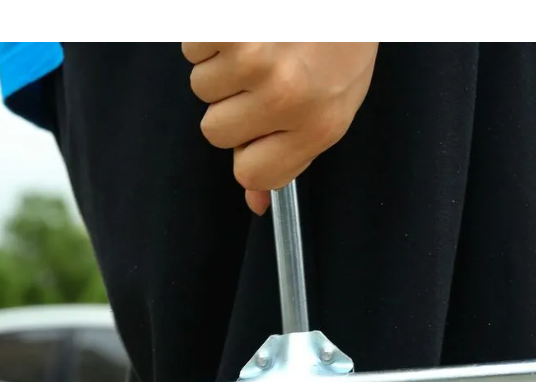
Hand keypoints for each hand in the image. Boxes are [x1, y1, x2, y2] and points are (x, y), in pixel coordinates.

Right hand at [182, 43, 378, 214]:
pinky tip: (247, 24)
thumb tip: (254, 202)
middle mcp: (285, 96)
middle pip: (217, 132)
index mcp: (317, 124)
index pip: (252, 173)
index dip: (249, 151)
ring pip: (201, 87)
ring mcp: (254, 58)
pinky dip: (212, 35)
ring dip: (222, 65)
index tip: (259, 130)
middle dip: (232, 105)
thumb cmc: (341, 38)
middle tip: (264, 73)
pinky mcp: (226, 25)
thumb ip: (292, 154)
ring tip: (260, 41)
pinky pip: (193, 47)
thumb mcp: (334, 105)